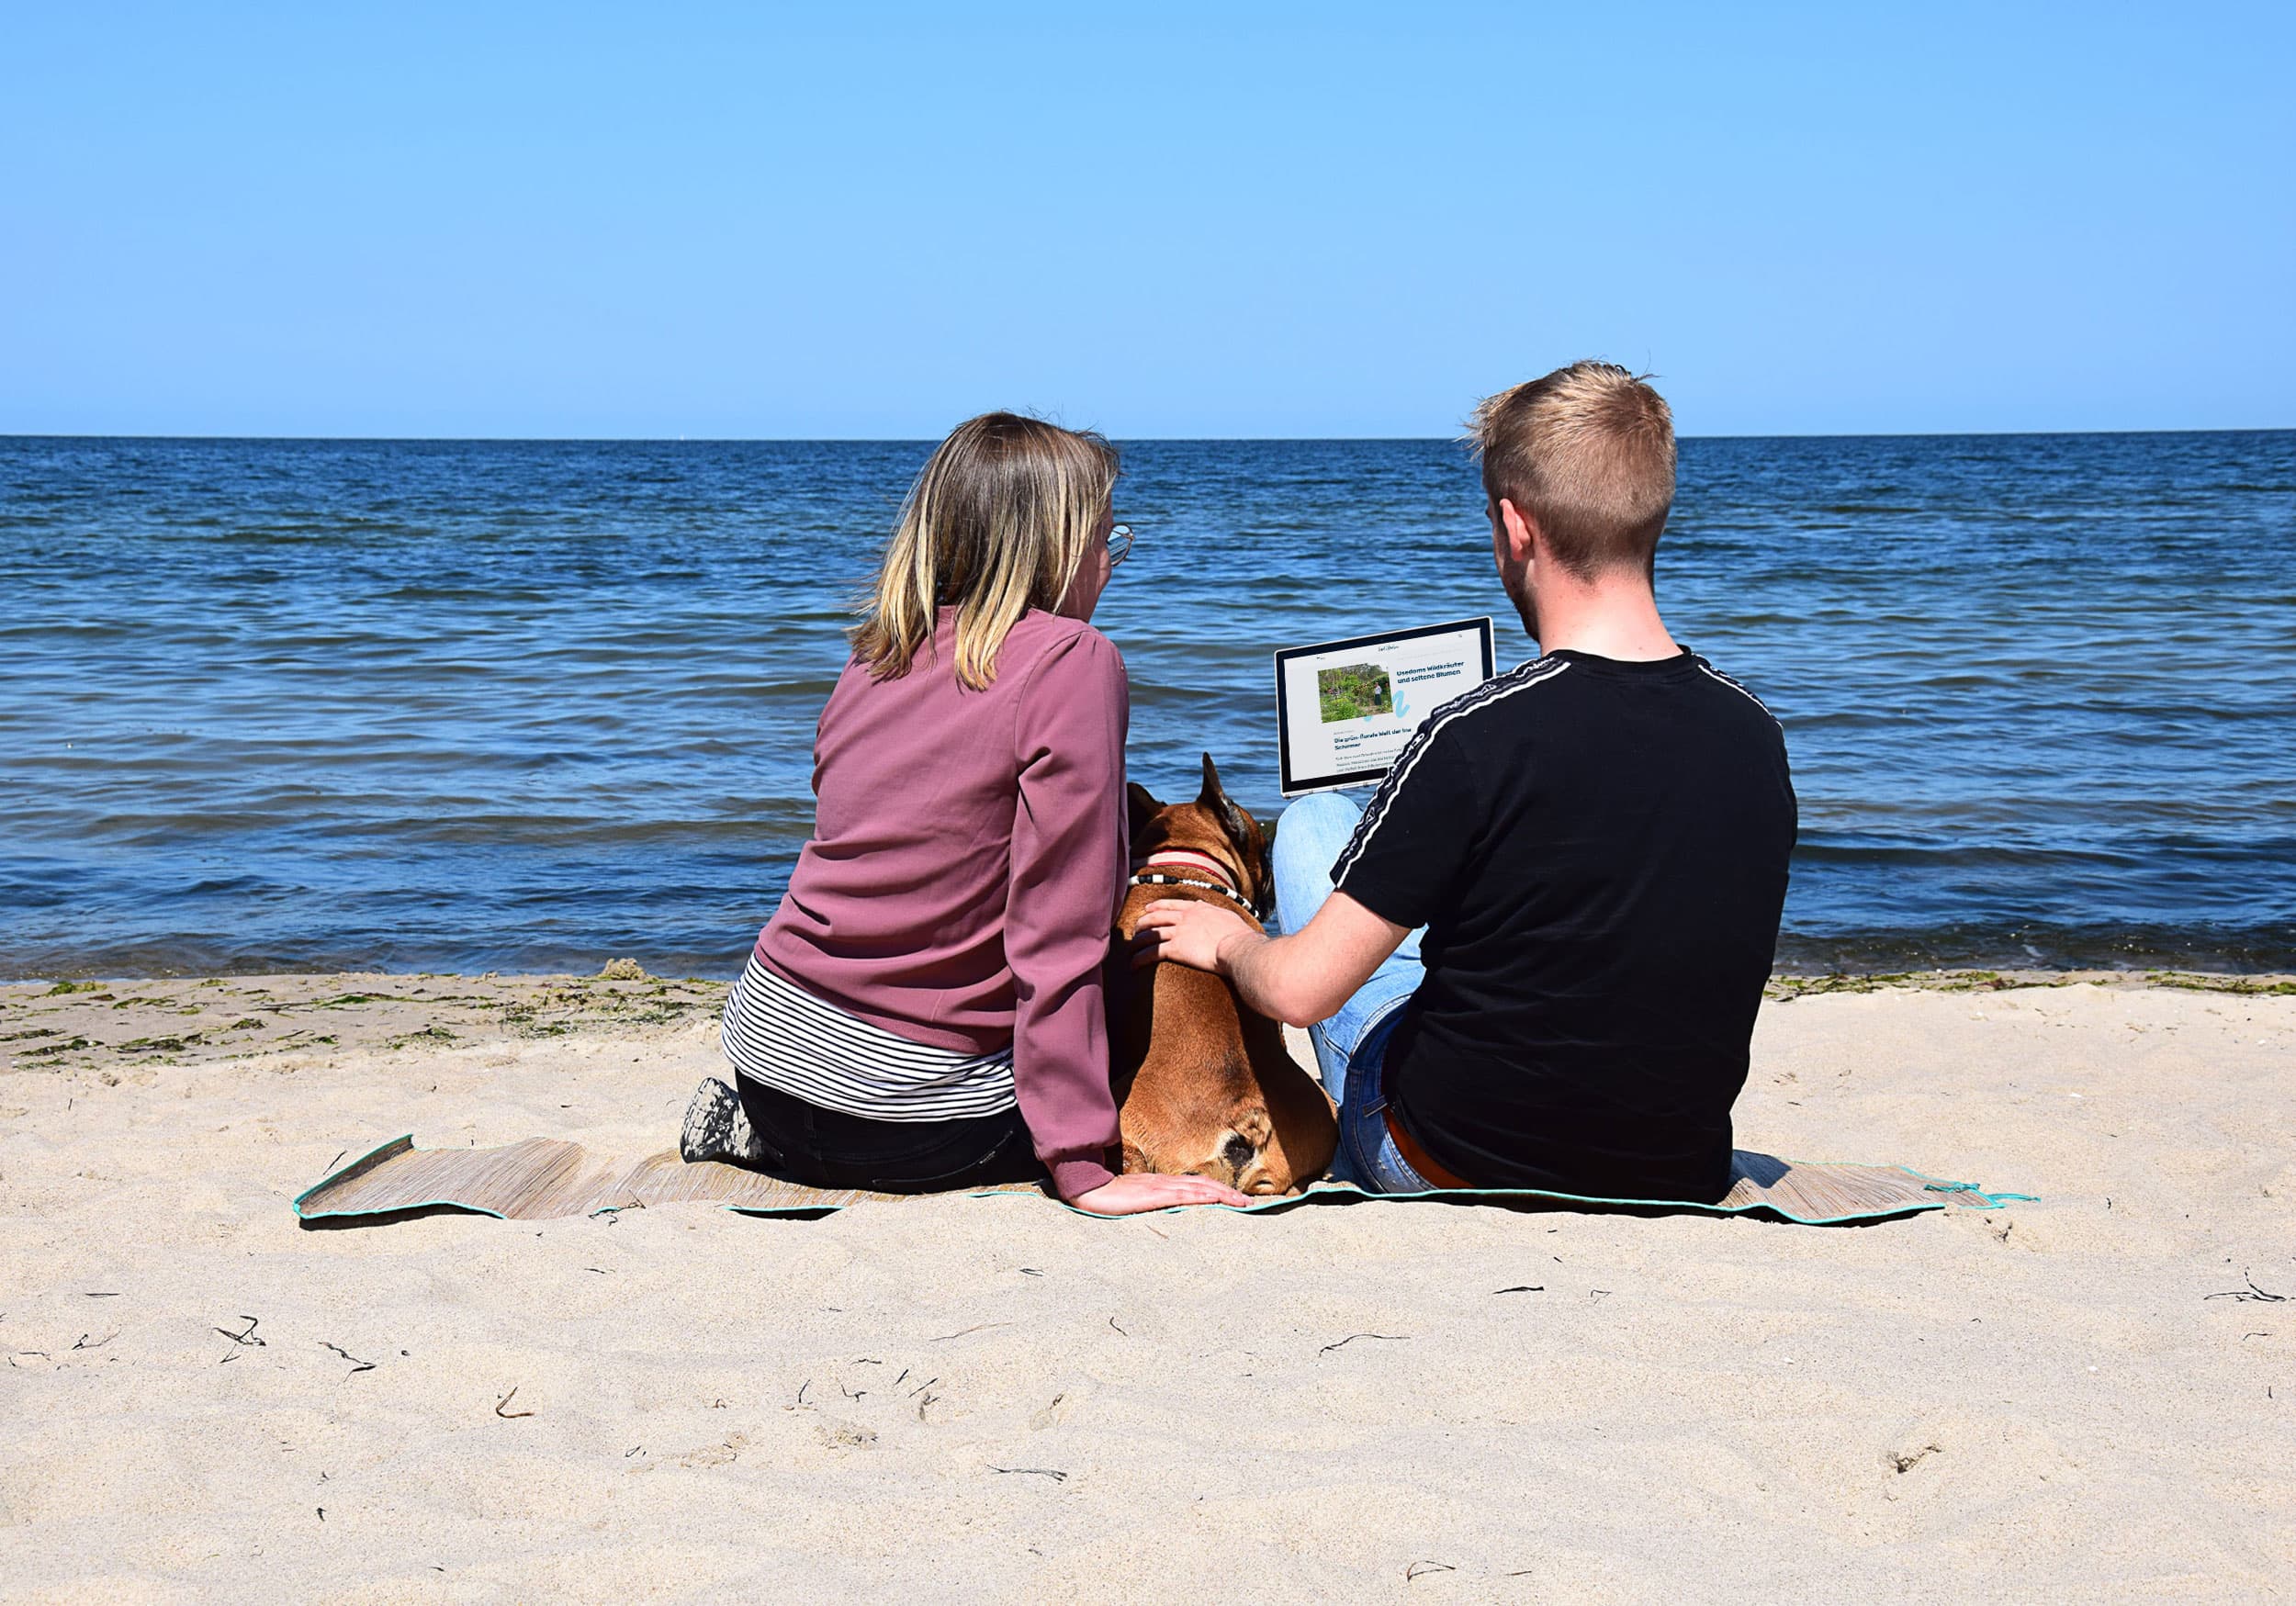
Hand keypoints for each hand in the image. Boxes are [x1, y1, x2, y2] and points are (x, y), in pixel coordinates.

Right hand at [1065, 1171, 1252, 1214]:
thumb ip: (1152, 1205)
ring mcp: (1160, 1187)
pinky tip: (1215, 1200)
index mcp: (1162, 1184)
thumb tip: (1169, 1215)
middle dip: (1229, 1194)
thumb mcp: (1135, 1202)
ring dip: (1223, 1195)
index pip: (1197, 1185)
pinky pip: (1182, 1195)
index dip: (1219, 1191)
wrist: (1087, 1188)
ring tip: (1242, 1203)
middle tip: (1250, 1203)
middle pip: (1204, 1185)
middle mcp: (1165, 1183)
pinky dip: (1201, 1196)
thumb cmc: (1108, 1198)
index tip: (1237, 1200)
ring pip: (1199, 1189)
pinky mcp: (1152, 1195)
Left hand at [1129, 898, 1253, 972]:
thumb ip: (1216, 914)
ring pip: (1151, 934)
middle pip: (1156, 916)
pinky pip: (1152, 953)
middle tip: (1135, 928)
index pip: (1172, 904)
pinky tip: (1133, 965)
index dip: (1157, 906)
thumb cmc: (1240, 937)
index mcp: (1198, 909)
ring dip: (1137, 941)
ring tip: (1130, 948)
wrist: (1239, 947)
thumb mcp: (1229, 918)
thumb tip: (1212, 911)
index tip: (1148, 908)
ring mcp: (1179, 932)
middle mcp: (1186, 918)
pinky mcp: (1176, 949)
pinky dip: (1140, 958)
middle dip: (1143, 922)